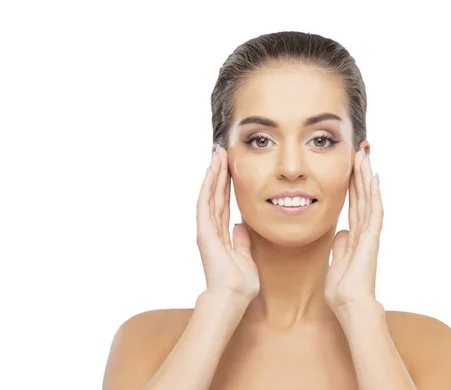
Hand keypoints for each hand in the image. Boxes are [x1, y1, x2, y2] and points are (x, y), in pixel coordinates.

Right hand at [196, 144, 259, 303]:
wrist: (232, 298)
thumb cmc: (239, 283)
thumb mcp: (245, 256)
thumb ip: (241, 241)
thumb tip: (240, 226)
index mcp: (221, 234)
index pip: (223, 203)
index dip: (225, 184)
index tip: (228, 167)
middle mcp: (211, 229)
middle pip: (215, 194)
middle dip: (218, 172)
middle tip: (221, 151)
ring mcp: (206, 230)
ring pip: (209, 195)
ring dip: (213, 174)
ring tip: (217, 154)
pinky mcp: (204, 232)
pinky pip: (206, 204)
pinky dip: (208, 187)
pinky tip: (211, 171)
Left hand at [324, 149, 382, 313]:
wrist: (350, 305)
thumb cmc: (343, 290)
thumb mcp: (337, 262)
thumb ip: (340, 246)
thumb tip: (341, 232)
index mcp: (356, 236)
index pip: (354, 205)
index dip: (353, 186)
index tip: (351, 168)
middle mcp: (365, 232)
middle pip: (363, 197)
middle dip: (361, 175)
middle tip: (360, 153)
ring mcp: (370, 234)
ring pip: (370, 199)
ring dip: (367, 178)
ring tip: (364, 157)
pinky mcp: (372, 238)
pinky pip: (374, 211)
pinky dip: (374, 193)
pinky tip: (373, 177)